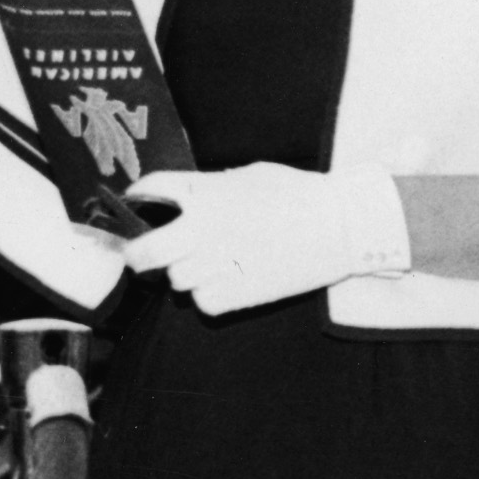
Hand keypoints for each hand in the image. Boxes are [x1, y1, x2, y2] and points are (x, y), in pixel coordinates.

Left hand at [122, 163, 409, 315]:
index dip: (137, 195)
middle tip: (141, 255)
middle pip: (144, 251)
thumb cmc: (302, 195)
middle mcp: (204, 229)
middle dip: (136, 253)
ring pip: (175, 281)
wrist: (342, 225)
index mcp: (207, 193)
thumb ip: (213, 187)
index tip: (136, 203)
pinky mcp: (239, 293)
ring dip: (185, 274)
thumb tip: (189, 198)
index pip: (150, 189)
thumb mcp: (252, 175)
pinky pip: (203, 303)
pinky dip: (210, 297)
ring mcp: (219, 264)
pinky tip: (226, 284)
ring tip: (209, 266)